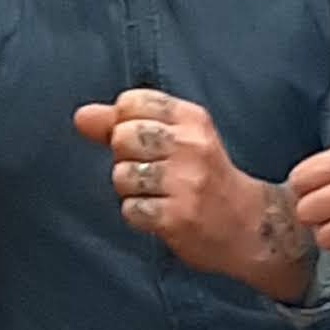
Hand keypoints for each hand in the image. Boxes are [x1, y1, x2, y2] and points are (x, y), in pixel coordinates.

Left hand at [76, 86, 309, 289]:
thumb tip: (80, 116)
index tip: (148, 143)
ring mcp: (186, 182)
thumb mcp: (176, 139)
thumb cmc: (204, 177)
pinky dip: (139, 215)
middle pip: (122, 137)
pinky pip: (130, 210)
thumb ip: (124, 124)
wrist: (248, 226)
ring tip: (159, 195)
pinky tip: (160, 214)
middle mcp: (191, 145)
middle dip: (125, 158)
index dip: (124, 124)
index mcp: (192, 118)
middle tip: (152, 172)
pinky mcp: (178, 217)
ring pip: (122, 176)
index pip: (130, 102)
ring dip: (132, 191)